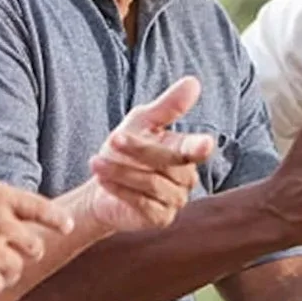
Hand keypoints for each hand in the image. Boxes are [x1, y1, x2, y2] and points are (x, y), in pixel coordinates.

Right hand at [0, 180, 74, 296]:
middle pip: (34, 244)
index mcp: (1, 196)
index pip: (40, 208)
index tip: (66, 227)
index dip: (56, 220)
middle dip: (29, 252)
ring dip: (8, 272)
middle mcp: (4, 220)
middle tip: (17, 257)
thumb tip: (0, 215)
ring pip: (18, 267)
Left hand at [87, 76, 214, 231]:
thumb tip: (193, 83)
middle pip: (167, 162)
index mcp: (187, 150)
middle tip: (113, 139)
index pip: (196, 148)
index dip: (200, 147)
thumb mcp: (142, 122)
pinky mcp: (160, 218)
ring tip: (96, 162)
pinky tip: (103, 181)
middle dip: (138, 150)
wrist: (100, 186)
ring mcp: (176, 200)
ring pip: (152, 183)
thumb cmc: (125, 149)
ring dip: (121, 171)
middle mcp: (187, 176)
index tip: (205, 144)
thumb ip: (167, 106)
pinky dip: (120, 189)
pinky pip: (143, 203)